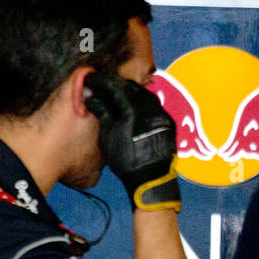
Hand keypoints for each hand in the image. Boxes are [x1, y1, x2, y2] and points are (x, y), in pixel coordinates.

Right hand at [82, 72, 180, 210]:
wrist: (151, 178)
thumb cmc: (126, 159)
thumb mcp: (108, 134)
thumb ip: (101, 110)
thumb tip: (91, 94)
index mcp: (133, 107)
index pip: (114, 85)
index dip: (100, 81)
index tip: (90, 79)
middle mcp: (150, 105)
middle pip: (129, 86)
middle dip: (114, 85)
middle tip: (100, 89)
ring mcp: (162, 112)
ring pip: (143, 94)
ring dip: (128, 93)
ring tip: (114, 99)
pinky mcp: (168, 121)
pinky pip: (152, 105)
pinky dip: (140, 103)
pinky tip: (131, 109)